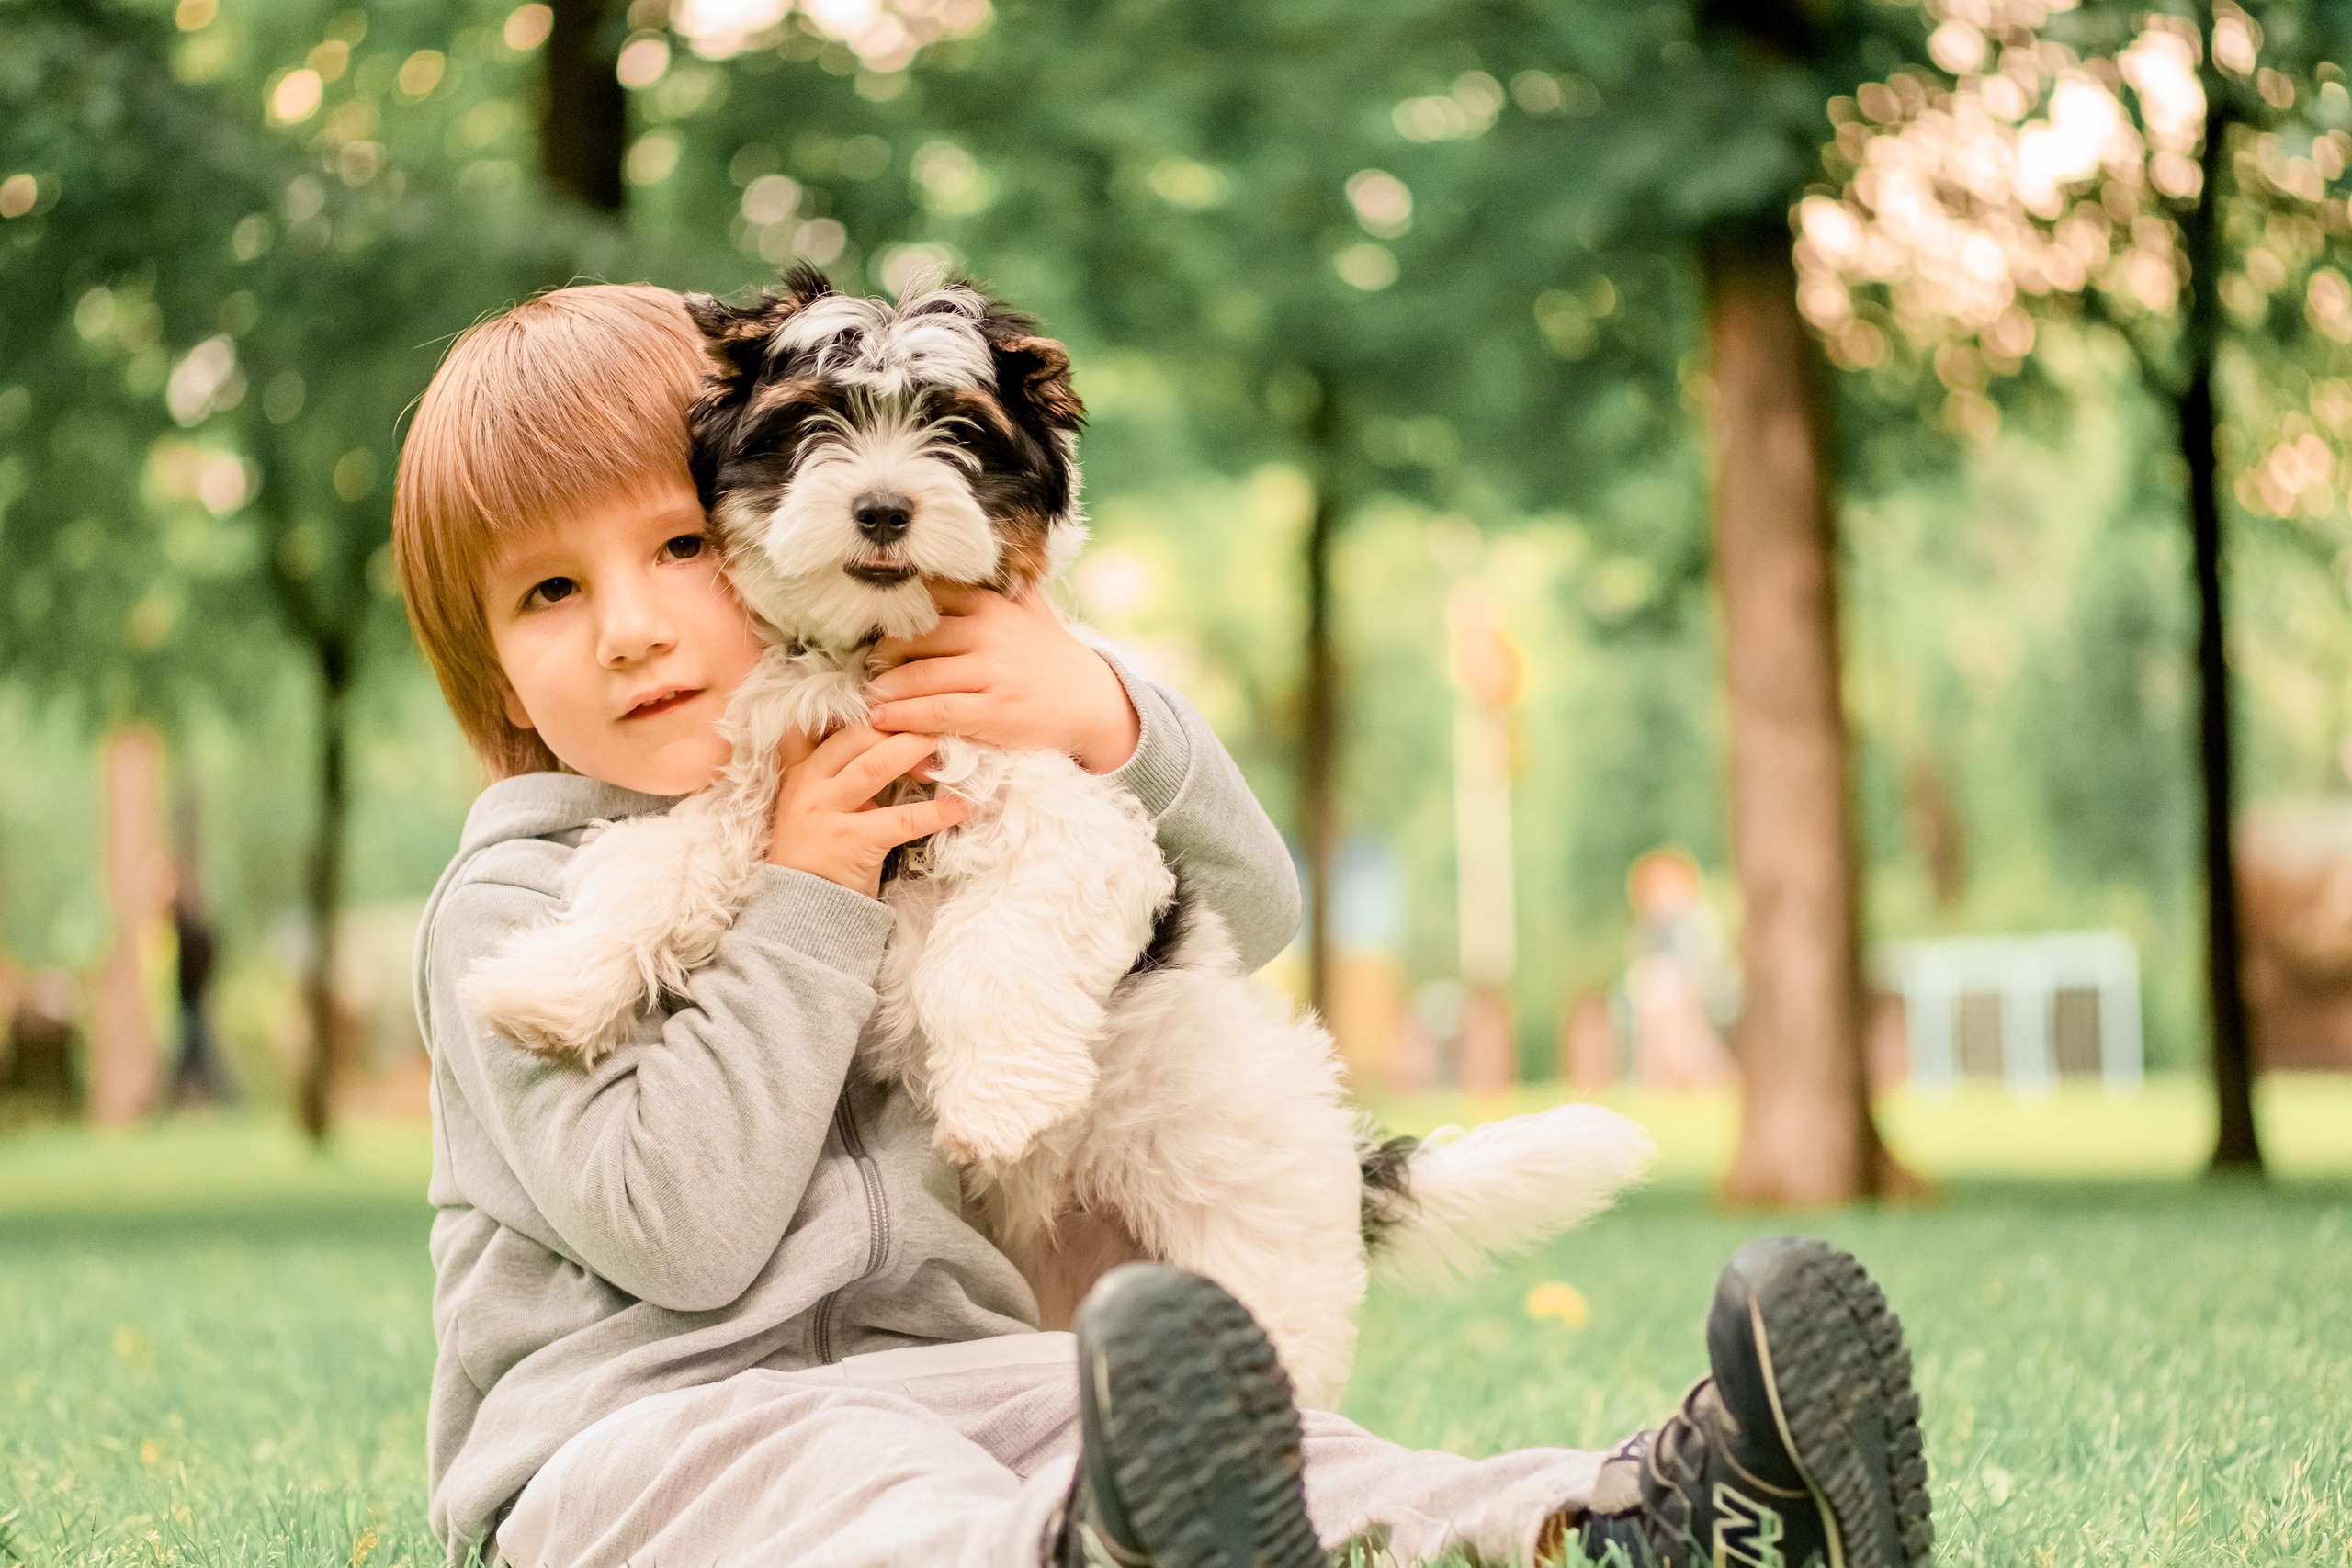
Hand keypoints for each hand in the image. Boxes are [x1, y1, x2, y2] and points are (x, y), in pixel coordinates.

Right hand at [766, 725, 970, 897]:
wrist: (801, 907)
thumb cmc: (822, 850)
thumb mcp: (819, 801)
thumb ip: (841, 769)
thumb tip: (894, 737)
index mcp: (803, 768)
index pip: (835, 722)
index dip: (876, 710)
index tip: (910, 703)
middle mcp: (809, 783)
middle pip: (859, 735)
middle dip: (903, 725)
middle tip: (941, 722)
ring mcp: (826, 812)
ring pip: (875, 766)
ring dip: (918, 752)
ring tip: (955, 750)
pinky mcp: (850, 842)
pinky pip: (901, 820)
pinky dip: (937, 812)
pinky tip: (963, 806)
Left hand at [867, 584, 1140, 773]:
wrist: (1091, 702)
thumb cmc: (1053, 657)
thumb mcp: (1032, 610)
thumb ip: (1004, 586)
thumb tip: (983, 551)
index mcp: (992, 605)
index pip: (930, 599)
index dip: (896, 614)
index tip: (876, 627)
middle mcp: (989, 633)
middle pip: (915, 637)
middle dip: (884, 654)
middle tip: (868, 667)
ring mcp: (990, 672)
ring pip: (919, 675)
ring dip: (885, 688)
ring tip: (869, 695)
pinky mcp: (992, 711)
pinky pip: (934, 710)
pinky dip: (902, 715)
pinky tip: (882, 719)